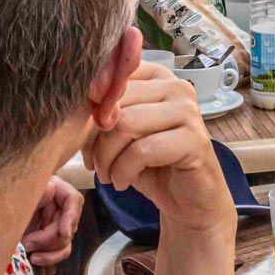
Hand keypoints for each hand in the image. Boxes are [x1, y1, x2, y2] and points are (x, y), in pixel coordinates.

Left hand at [23, 177, 83, 268]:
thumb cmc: (8, 196)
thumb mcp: (20, 193)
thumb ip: (34, 193)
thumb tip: (50, 188)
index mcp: (56, 190)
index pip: (74, 200)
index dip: (72, 217)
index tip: (65, 233)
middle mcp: (60, 208)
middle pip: (69, 226)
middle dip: (49, 238)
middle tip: (27, 242)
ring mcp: (54, 225)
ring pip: (65, 242)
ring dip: (49, 250)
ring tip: (27, 248)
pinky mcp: (47, 240)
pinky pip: (57, 252)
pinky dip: (48, 258)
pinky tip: (35, 258)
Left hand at [87, 63, 234, 233]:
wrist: (187, 198)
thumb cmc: (150, 163)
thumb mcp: (120, 132)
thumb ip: (104, 110)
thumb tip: (83, 99)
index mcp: (157, 76)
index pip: (111, 76)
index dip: (89, 106)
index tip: (80, 133)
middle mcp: (176, 86)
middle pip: (115, 101)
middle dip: (93, 138)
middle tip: (93, 163)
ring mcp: (188, 111)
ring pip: (125, 124)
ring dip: (105, 158)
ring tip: (107, 175)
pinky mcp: (194, 139)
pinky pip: (141, 151)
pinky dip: (122, 172)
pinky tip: (122, 182)